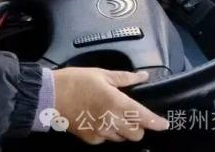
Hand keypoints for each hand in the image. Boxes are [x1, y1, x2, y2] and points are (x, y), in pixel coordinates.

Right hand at [52, 67, 169, 143]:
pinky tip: (99, 121)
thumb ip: (124, 78)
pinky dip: (107, 133)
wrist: (50, 95)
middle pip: (136, 134)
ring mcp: (101, 133)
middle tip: (132, 115)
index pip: (144, 118)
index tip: (164, 124)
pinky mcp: (90, 139)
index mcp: (116, 103)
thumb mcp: (101, 74)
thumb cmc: (76, 80)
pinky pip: (106, 140)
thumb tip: (142, 76)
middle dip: (138, 126)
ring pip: (122, 138)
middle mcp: (112, 121)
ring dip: (123, 130)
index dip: (157, 123)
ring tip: (113, 116)